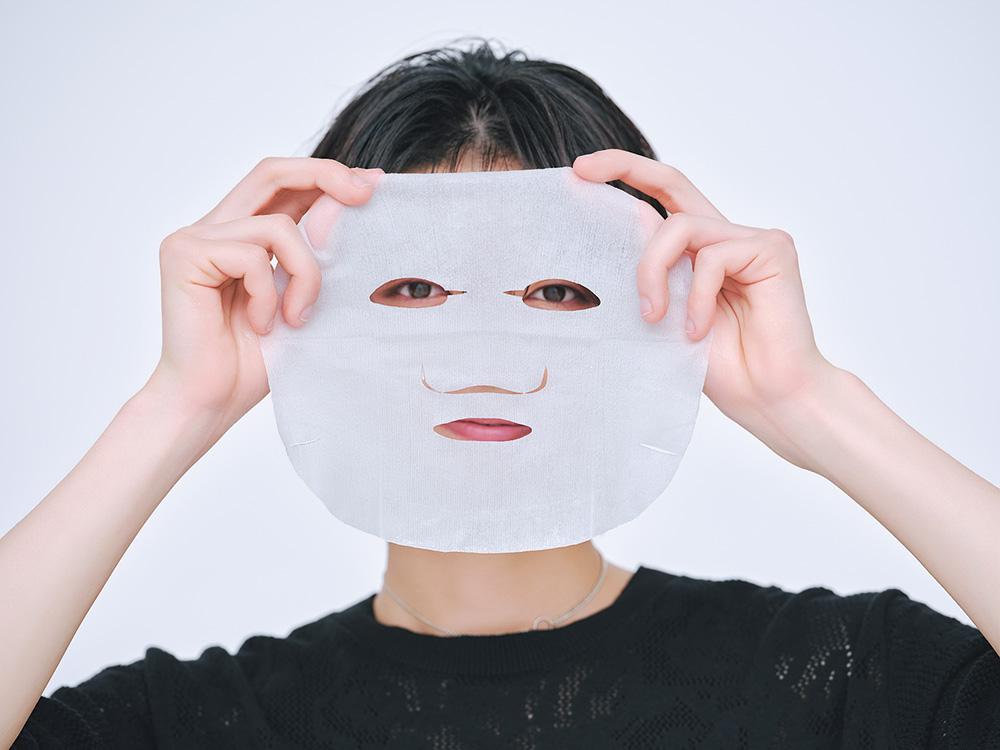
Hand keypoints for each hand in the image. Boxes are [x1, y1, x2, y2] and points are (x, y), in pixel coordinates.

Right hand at [147, 157, 381, 433]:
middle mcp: (214, 227)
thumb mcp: (304, 300)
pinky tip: (260, 326)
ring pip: (278, 225)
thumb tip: (346, 205)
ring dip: (305, 274)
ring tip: (296, 319)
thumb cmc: (254, 361)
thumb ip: (319, 255)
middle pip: (272, 172)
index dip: (328, 177)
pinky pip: (253, 257)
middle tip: (366, 193)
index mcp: (241, 233)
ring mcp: (194, 238)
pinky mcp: (184, 254)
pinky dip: (269, 294)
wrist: (210, 402)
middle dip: (326, 175)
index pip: (285, 184)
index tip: (374, 185)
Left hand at [573, 149, 837, 468]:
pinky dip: (696, 297)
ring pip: (680, 227)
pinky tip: (699, 331)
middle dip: (624, 168)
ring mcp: (751, 239)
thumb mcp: (664, 316)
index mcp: (698, 251)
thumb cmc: (719, 367)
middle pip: (672, 182)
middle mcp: (724, 236)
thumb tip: (614, 229)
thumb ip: (648, 274)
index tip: (580, 171)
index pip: (660, 198)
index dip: (624, 175)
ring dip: (653, 271)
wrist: (767, 398)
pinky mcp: (772, 249)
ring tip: (654, 317)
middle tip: (581, 171)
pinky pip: (713, 258)